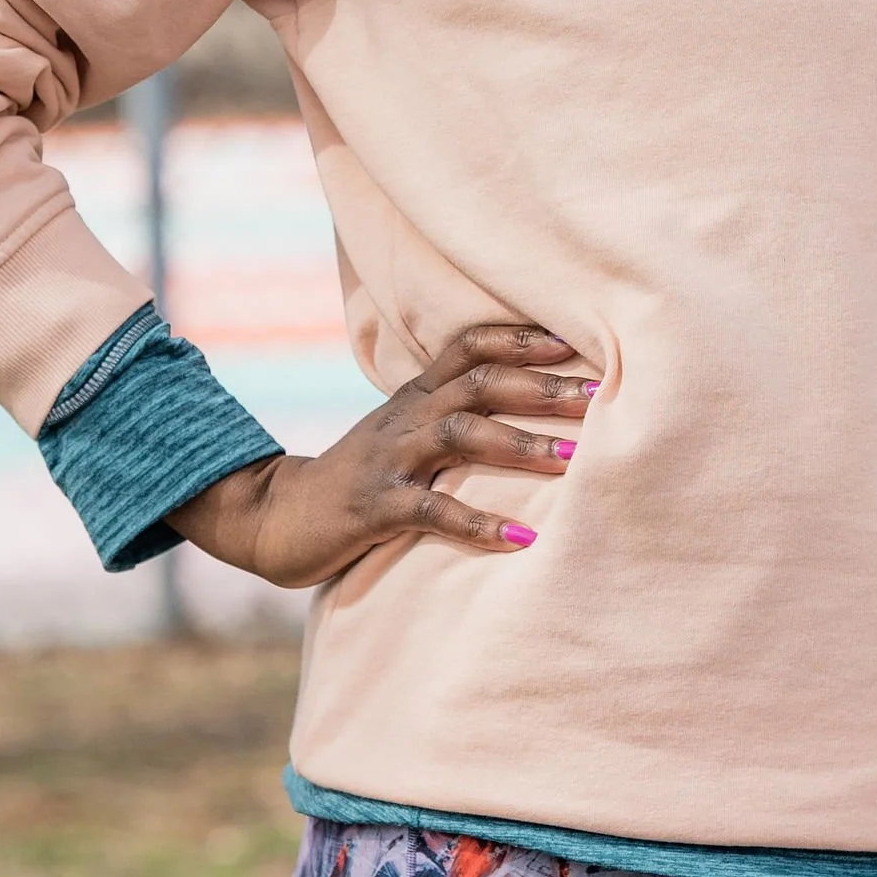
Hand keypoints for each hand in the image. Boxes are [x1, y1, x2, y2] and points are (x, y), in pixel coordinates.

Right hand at [167, 321, 596, 590]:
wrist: (276, 516)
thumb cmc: (358, 478)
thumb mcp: (402, 435)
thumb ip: (449, 417)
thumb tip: (521, 413)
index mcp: (416, 396)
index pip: (472, 345)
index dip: (524, 338)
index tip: (578, 340)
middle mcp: (408, 417)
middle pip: (481, 383)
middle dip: (543, 388)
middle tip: (600, 397)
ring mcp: (391, 460)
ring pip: (462, 434)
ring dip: (521, 443)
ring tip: (574, 459)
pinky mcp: (376, 507)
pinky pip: (433, 511)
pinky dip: (478, 524)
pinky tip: (520, 539)